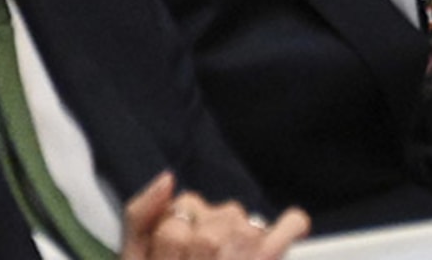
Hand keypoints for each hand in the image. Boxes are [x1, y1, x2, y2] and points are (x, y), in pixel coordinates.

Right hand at [122, 172, 311, 259]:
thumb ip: (140, 218)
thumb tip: (166, 179)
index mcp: (169, 248)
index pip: (181, 206)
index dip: (182, 229)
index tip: (180, 255)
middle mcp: (206, 246)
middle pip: (213, 213)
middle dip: (211, 235)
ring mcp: (241, 252)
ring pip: (244, 219)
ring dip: (241, 239)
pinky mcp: (267, 258)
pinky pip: (291, 224)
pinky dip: (291, 228)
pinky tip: (282, 240)